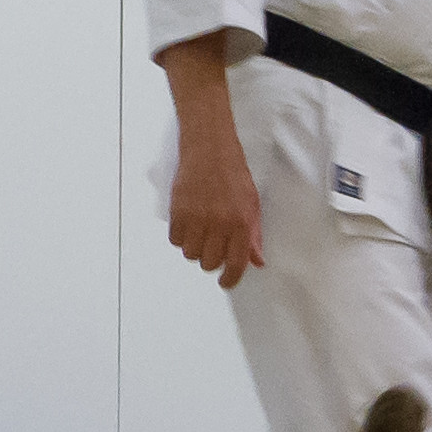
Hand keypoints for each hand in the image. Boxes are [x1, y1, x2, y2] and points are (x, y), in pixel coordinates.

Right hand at [168, 118, 264, 286]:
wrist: (209, 149)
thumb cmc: (233, 175)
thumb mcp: (251, 204)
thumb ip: (253, 235)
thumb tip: (256, 261)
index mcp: (241, 223)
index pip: (236, 263)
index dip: (229, 279)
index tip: (225, 282)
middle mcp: (219, 223)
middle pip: (209, 263)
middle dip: (210, 260)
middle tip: (212, 246)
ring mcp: (197, 218)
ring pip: (190, 254)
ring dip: (194, 248)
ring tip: (199, 232)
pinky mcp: (178, 211)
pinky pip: (175, 240)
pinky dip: (180, 237)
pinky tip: (187, 224)